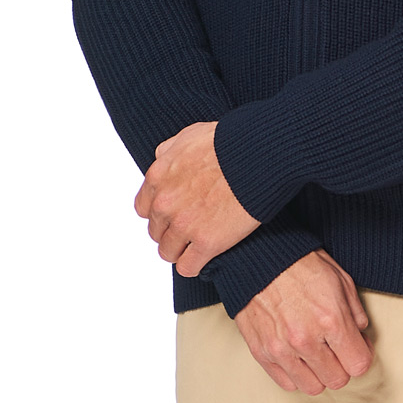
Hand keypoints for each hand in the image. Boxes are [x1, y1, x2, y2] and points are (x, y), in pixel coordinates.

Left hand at [134, 121, 260, 275]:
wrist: (257, 155)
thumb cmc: (229, 142)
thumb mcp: (190, 135)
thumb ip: (169, 150)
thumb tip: (161, 158)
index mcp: (158, 177)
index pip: (144, 209)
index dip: (162, 211)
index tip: (176, 211)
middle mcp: (165, 203)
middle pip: (156, 232)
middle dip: (172, 229)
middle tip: (193, 224)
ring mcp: (184, 225)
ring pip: (168, 252)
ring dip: (181, 249)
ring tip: (199, 243)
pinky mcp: (207, 243)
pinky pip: (187, 267)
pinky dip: (195, 264)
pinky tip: (206, 254)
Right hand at [234, 249, 374, 394]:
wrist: (258, 255)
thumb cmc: (299, 262)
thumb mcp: (339, 277)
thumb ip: (355, 311)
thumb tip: (360, 334)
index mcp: (330, 319)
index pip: (358, 364)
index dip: (362, 354)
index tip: (358, 345)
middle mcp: (306, 339)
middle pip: (337, 379)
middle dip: (342, 364)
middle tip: (336, 347)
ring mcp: (281, 349)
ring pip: (312, 387)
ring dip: (318, 373)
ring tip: (316, 352)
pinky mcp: (262, 352)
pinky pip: (287, 383)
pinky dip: (296, 373)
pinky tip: (298, 354)